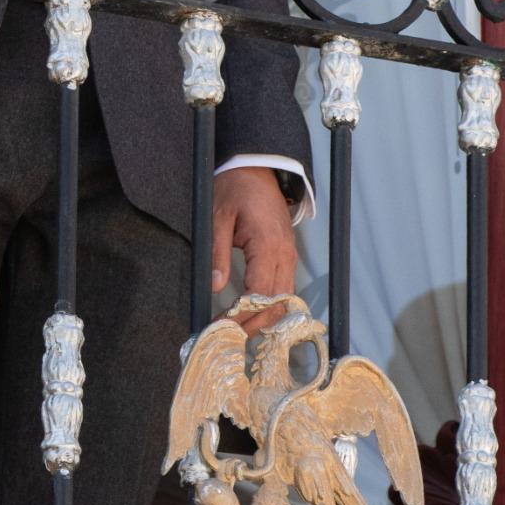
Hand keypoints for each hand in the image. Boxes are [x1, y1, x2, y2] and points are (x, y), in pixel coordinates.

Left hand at [210, 168, 297, 332]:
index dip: (241, 315)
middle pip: (276, 304)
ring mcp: (290, 255)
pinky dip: (271, 305)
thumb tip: (214, 287)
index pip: (258, 294)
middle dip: (253, 324)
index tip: (220, 326)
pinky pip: (284, 288)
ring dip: (263, 318)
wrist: (257, 169)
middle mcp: (285, 254)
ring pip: (284, 300)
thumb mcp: (217, 219)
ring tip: (238, 329)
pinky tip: (253, 313)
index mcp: (267, 245)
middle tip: (227, 335)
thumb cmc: (235, 189)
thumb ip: (217, 254)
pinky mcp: (288, 255)